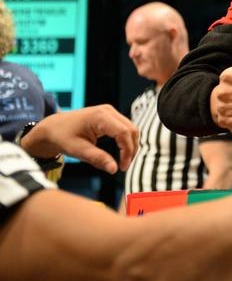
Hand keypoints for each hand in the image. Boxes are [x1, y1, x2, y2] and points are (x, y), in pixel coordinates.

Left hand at [20, 104, 137, 173]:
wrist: (52, 127)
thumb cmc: (62, 137)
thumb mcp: (78, 150)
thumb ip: (98, 159)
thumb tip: (114, 169)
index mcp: (100, 117)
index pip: (124, 133)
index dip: (127, 151)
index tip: (122, 167)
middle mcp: (108, 111)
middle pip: (131, 130)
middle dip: (131, 149)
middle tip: (124, 166)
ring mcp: (110, 111)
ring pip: (131, 128)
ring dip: (130, 145)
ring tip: (123, 161)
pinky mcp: (109, 115)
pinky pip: (125, 127)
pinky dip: (126, 140)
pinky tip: (121, 152)